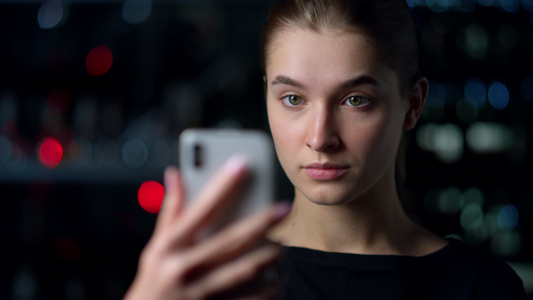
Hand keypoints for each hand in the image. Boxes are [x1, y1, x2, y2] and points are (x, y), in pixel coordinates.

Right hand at [125, 156, 289, 299]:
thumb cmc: (153, 281)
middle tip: (284, 208)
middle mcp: (181, 267)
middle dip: (260, 222)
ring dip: (267, 255)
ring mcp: (197, 293)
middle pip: (228, 240)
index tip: (241, 163)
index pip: (198, 210)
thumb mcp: (155, 247)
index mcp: (167, 247)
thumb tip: (175, 174)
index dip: (220, 186)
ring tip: (283, 245)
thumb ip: (170, 212)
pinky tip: (277, 279)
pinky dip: (266, 290)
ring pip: (242, 270)